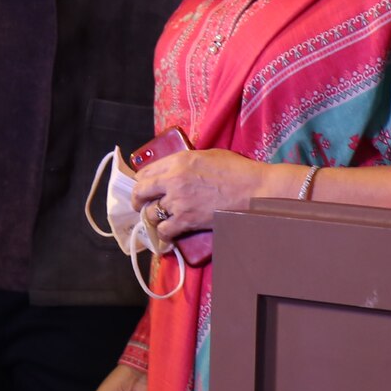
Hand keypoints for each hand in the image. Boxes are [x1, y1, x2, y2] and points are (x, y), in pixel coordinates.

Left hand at [130, 148, 288, 243]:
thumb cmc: (236, 170)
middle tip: (139, 205)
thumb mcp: (207, 155)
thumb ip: (186, 162)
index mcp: (178, 160)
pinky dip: (163, 234)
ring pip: (150, 213)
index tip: (144, 186)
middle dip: (137, 199)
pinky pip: (164, 230)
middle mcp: (173, 180)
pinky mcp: (186, 220)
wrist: (253, 190)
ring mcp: (178, 201)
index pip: (146, 171)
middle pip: (141, 191)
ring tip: (156, 221)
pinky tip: (167, 235)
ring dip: (151, 218)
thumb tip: (176, 169)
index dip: (142, 180)